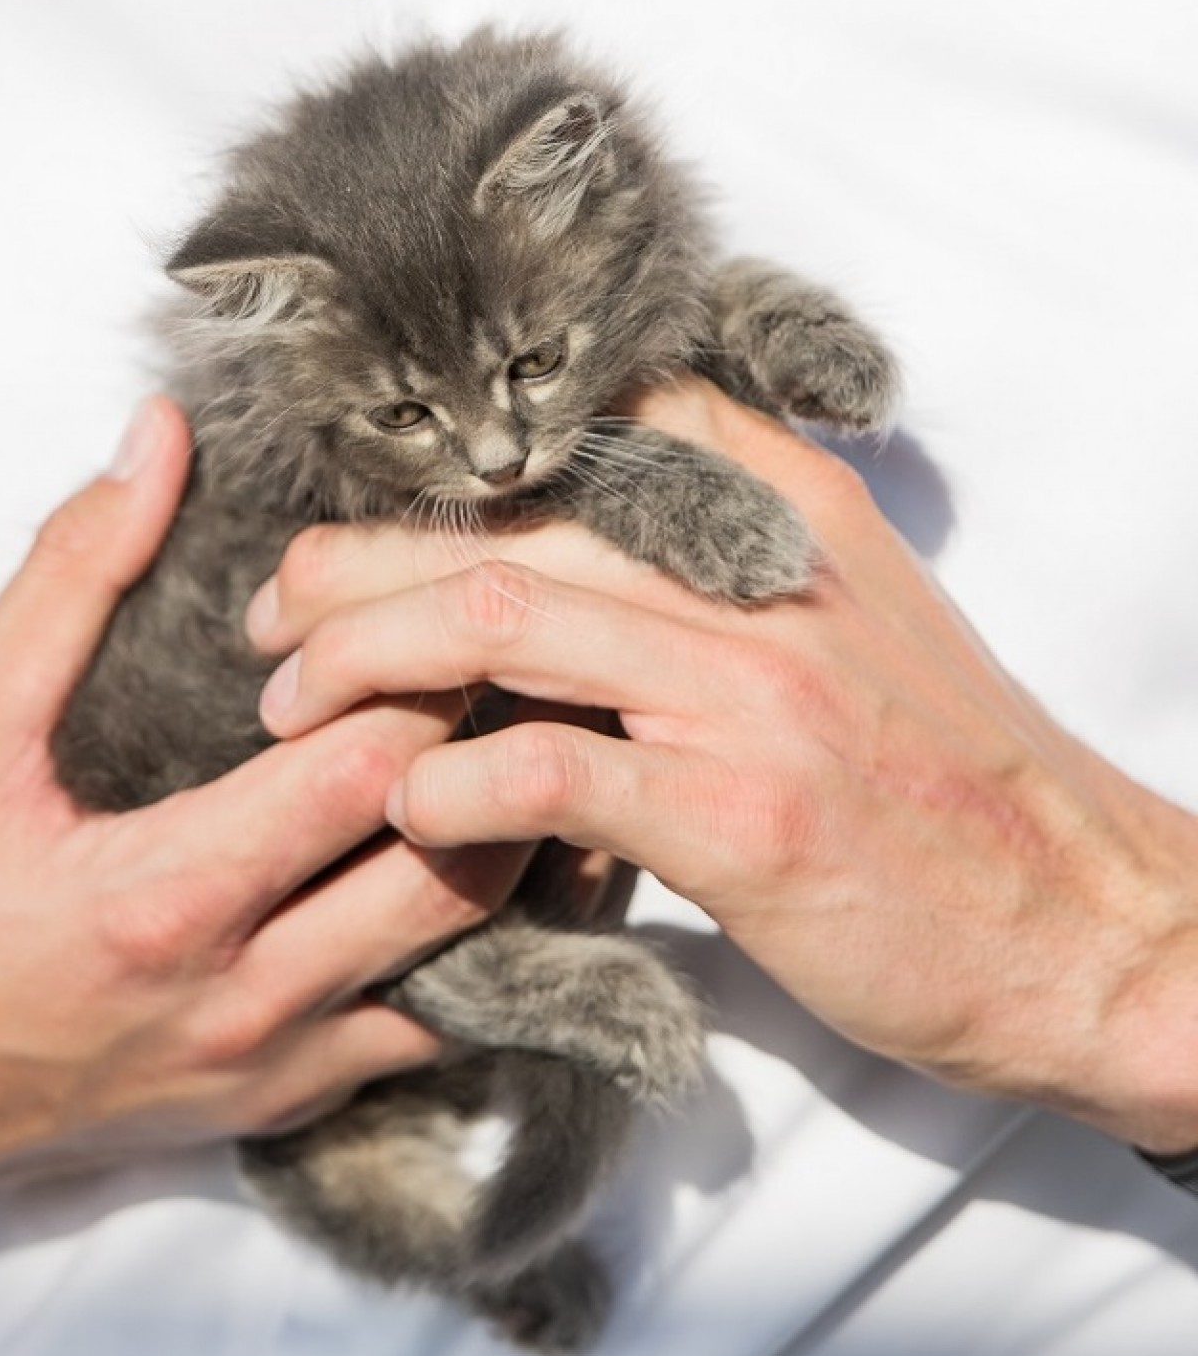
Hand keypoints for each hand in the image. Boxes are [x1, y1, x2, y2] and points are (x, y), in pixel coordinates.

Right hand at [0, 398, 526, 1260]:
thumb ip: (67, 574)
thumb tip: (158, 438)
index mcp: (162, 899)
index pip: (364, 774)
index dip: (428, 678)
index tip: (446, 606)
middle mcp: (239, 1003)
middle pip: (451, 873)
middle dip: (504, 760)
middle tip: (526, 673)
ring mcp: (271, 1071)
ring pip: (472, 968)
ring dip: (514, 859)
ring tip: (530, 756)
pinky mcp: (280, 1107)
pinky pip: (431, 1034)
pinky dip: (478, 949)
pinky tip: (475, 865)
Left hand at [248, 377, 1197, 1153]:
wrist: (1083, 923)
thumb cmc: (942, 786)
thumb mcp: (844, 624)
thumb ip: (711, 568)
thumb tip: (542, 568)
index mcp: (779, 508)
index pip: (575, 433)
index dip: (433, 471)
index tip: (350, 525)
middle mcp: (756, 570)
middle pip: (497, 523)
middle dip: (352, 565)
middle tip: (271, 618)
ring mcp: (749, 686)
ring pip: (497, 620)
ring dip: (361, 662)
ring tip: (283, 705)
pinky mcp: (741, 810)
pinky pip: (547, 768)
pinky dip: (449, 785)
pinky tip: (406, 809)